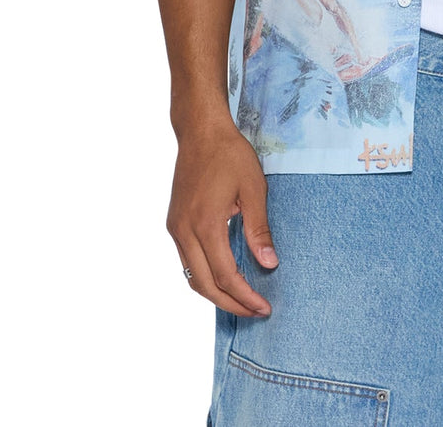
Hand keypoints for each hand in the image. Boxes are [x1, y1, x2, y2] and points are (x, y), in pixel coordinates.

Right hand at [167, 120, 278, 317]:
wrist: (200, 131)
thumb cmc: (230, 155)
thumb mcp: (253, 188)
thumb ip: (259, 228)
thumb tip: (269, 264)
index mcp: (205, 224)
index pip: (224, 275)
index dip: (245, 296)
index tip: (264, 307)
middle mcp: (184, 231)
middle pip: (203, 285)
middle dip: (230, 304)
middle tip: (255, 312)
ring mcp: (175, 228)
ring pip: (191, 276)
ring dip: (215, 294)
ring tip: (241, 300)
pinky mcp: (174, 223)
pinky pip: (187, 260)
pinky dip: (204, 276)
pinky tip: (223, 277)